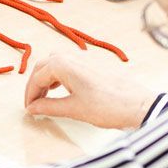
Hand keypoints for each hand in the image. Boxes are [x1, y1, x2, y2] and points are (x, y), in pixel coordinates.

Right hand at [22, 53, 156, 129]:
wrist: (137, 105)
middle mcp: (71, 57)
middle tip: (33, 104)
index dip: (30, 95)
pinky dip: (58, 78)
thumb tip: (33, 108)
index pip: (37, 78)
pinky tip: (62, 91)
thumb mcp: (74, 109)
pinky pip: (67, 67)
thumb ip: (49, 107)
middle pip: (43, 67)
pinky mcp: (92, 66)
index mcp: (63, 64)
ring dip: (46, 80)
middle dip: (35, 85)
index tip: (29, 110)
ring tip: (45, 99)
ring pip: (55, 65)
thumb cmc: (107, 106)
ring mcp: (83, 60)